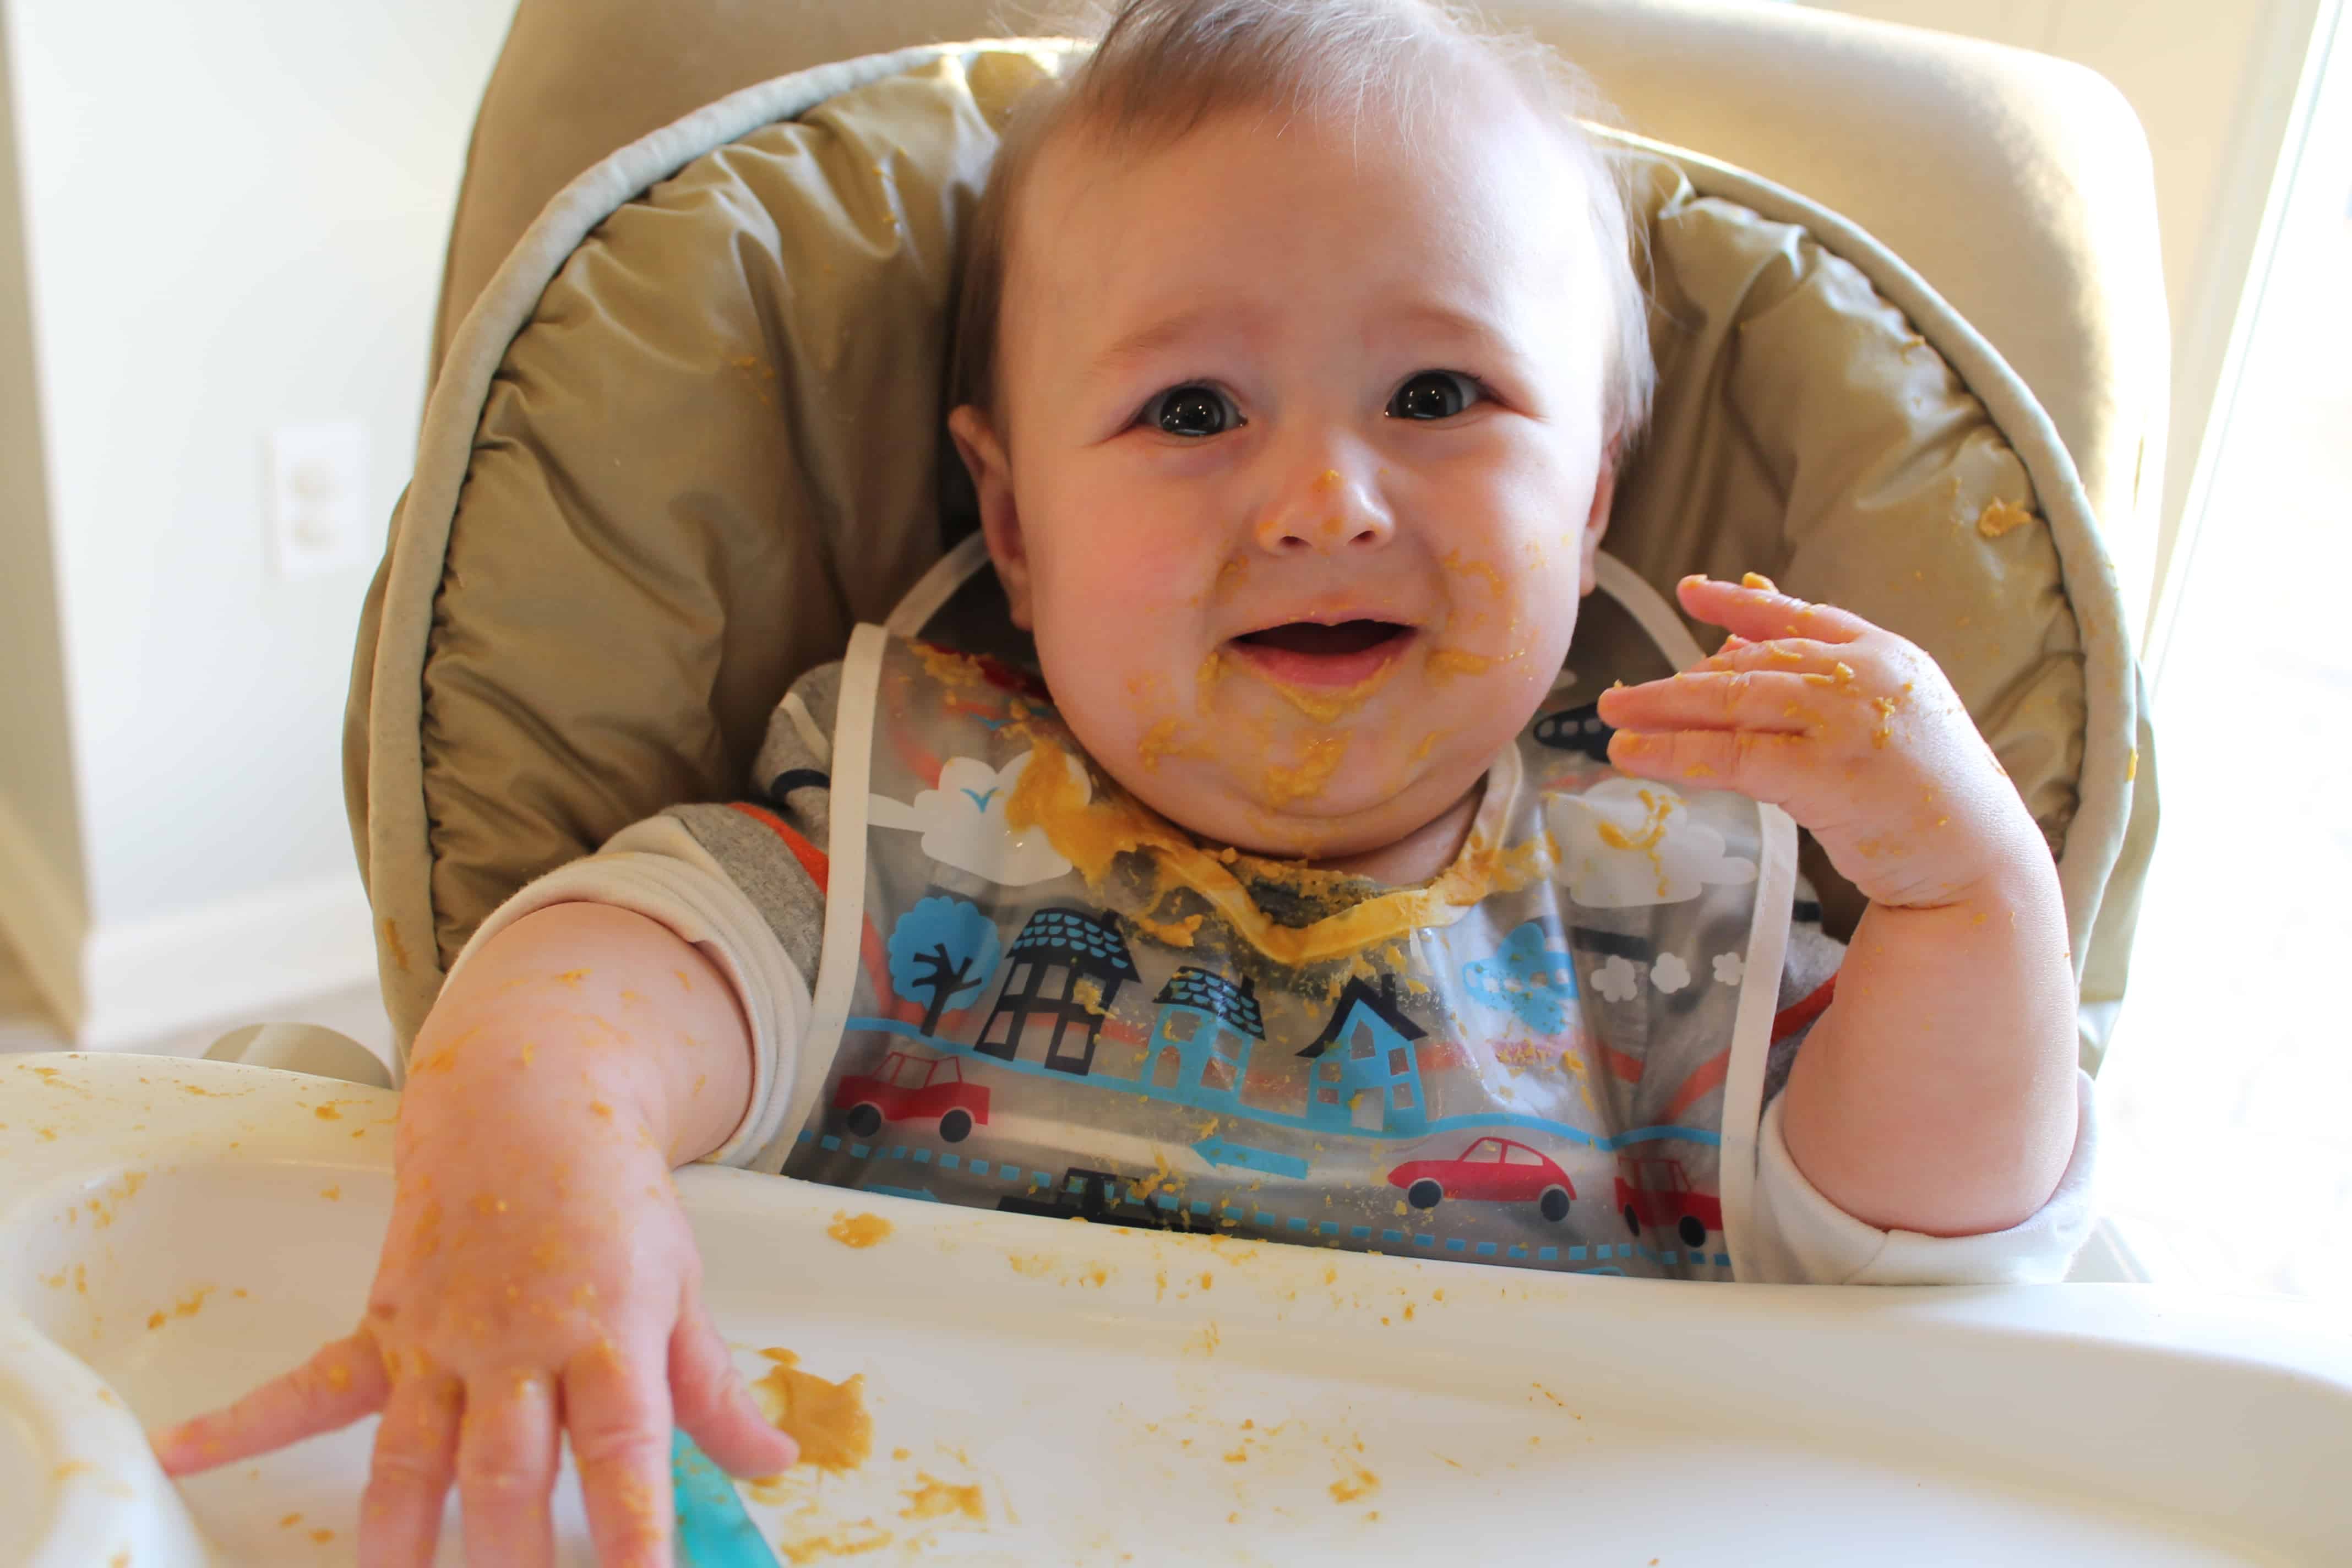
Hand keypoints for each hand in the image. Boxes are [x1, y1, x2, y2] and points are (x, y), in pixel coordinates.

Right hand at [149, 911, 794, 1566]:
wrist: (528, 1105)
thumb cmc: (613, 1201)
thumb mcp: (680, 1286)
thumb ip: (715, 1390)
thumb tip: (775, 1464)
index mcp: (605, 1332)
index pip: (623, 1448)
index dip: (632, 1527)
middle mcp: (517, 1343)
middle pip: (507, 1470)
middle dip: (509, 1557)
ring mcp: (441, 1338)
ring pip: (412, 1454)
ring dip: (398, 1536)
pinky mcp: (385, 1326)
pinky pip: (312, 1381)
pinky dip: (245, 1420)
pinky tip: (184, 1453)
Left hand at [1596, 575, 2039, 909]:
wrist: (1980, 868)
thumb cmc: (1931, 802)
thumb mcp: (1885, 723)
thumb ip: (1824, 685)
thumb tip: (1742, 652)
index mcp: (1887, 654)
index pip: (1801, 617)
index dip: (1740, 603)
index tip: (1690, 591)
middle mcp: (1866, 675)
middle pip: (1753, 665)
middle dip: (1680, 680)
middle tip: (1621, 693)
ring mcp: (1846, 721)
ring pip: (1733, 704)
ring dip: (1663, 711)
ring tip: (1613, 718)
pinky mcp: (1825, 773)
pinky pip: (1732, 756)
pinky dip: (1676, 753)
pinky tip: (1634, 754)